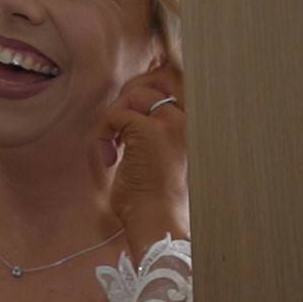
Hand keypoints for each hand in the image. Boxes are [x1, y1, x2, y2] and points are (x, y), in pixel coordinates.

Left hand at [100, 67, 190, 248]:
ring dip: (115, 117)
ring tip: (114, 147)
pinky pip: (115, 114)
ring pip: (135, 93)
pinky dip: (103, 134)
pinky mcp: (148, 131)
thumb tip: (132, 104)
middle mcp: (190, 120)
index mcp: (198, 125)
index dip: (147, 91)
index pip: (177, 82)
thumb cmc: (158, 197)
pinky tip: (109, 159)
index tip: (131, 117)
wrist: (160, 221)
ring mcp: (171, 123)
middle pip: (156, 80)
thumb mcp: (165, 154)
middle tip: (118, 128)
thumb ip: (158, 127)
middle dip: (130, 97)